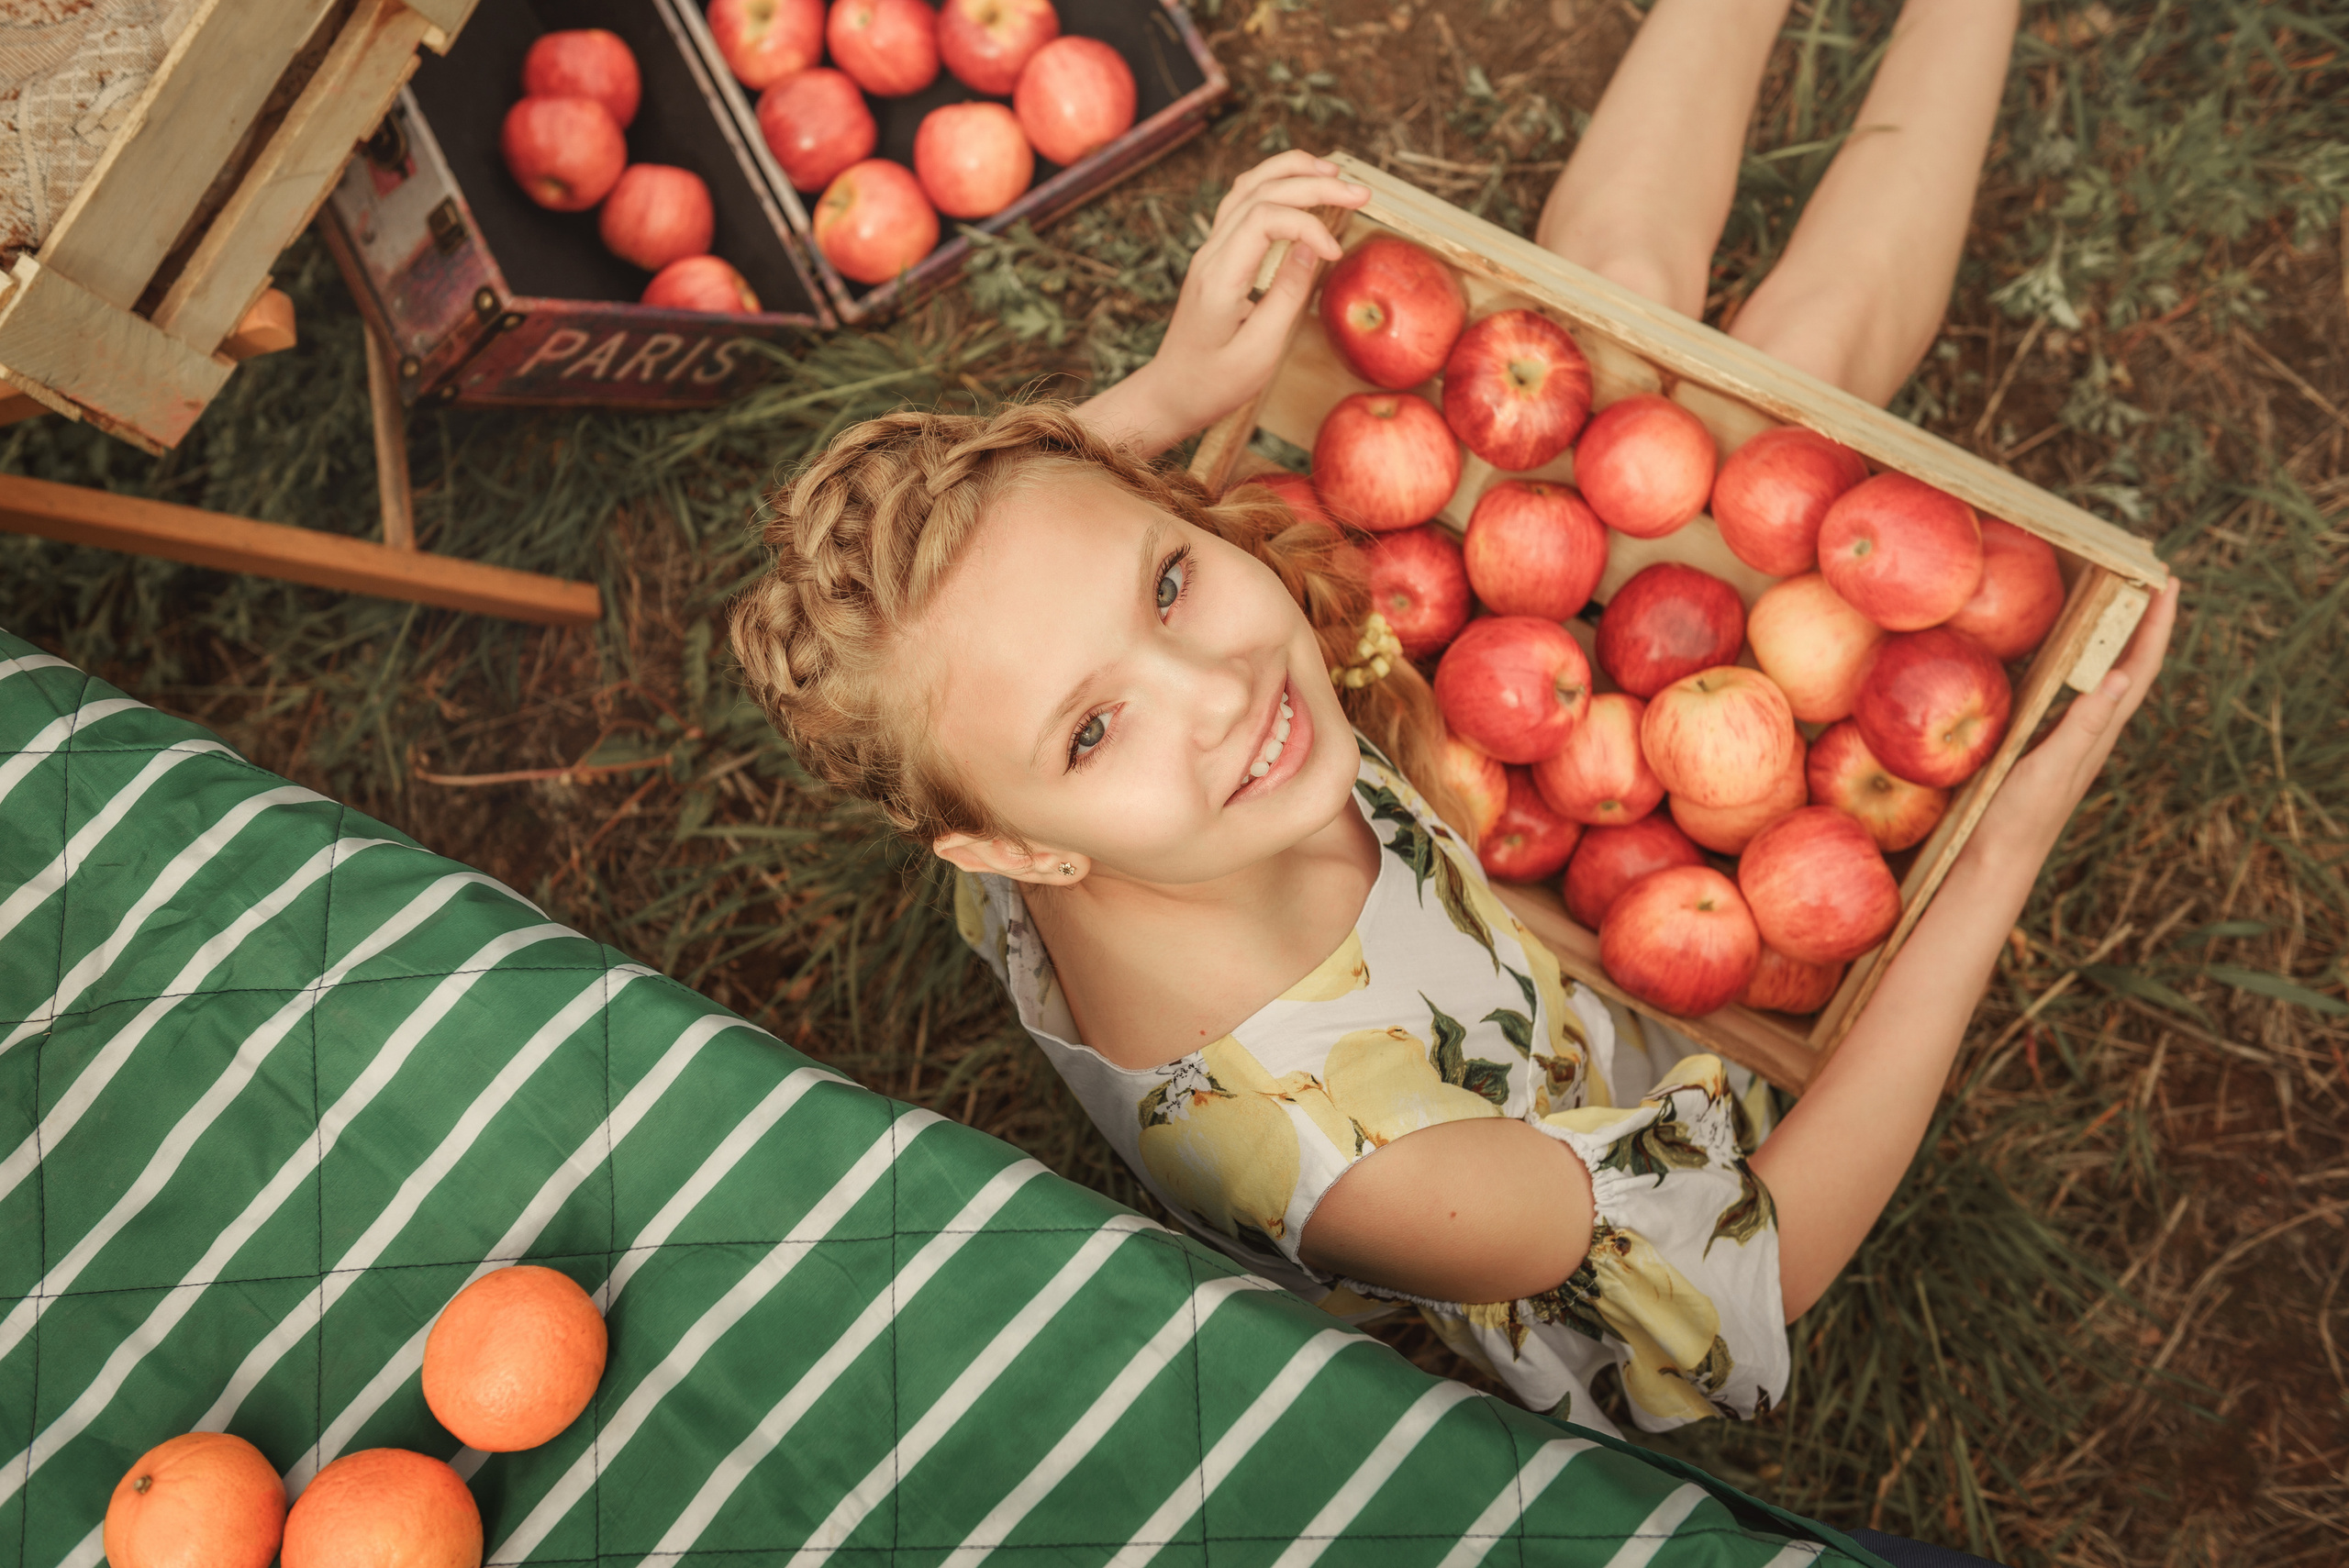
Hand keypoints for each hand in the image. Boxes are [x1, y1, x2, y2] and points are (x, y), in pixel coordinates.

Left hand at [1079, 153, 1369, 454]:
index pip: (1264, 219)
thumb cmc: (1214, 383)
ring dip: (1291, 172)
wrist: (1172, 393)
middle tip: (1362, 193)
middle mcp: (1210, 254)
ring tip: (1333, 173)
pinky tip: (1299, 185)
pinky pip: (1241, 203)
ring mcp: (1209, 251)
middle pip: (1260, 192)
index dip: (1308, 224)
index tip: (1335, 254)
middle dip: (1313, 184)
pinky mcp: (1216, 257)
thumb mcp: (1259, 351)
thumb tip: (1309, 248)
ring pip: (1247, 187)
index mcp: (1219, 277)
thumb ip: (1287, 296)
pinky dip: (1273, 185)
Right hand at [1972, 576, 2180, 868]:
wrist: (1996, 859)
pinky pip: (2074, 690)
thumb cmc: (2019, 817)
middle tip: (2149, 578)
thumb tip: (2123, 675)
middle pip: (2131, 665)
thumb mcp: (2051, 768)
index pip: (2140, 668)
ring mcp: (2071, 737)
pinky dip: (2080, 662)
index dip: (2158, 625)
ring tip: (2115, 604)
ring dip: (2117, 639)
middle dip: (2144, 622)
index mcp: (2099, 731)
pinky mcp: (2046, 741)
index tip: (2168, 581)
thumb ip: (2084, 726)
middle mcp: (2093, 730)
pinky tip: (2061, 654)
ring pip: (2106, 677)